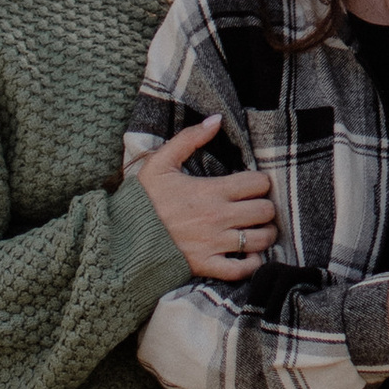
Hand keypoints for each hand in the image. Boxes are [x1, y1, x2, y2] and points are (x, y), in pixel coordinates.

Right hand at [138, 120, 278, 283]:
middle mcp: (218, 218)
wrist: (123, 236)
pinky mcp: (207, 265)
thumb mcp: (161, 162)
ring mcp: (214, 244)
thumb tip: (217, 119)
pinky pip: (242, 269)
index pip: (258, 183)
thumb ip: (190, 138)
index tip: (254, 185)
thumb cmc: (144, 199)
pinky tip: (248, 254)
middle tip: (257, 206)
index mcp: (211, 191)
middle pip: (265, 211)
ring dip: (265, 234)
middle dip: (266, 207)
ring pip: (260, 240)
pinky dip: (251, 263)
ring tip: (258, 229)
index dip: (261, 182)